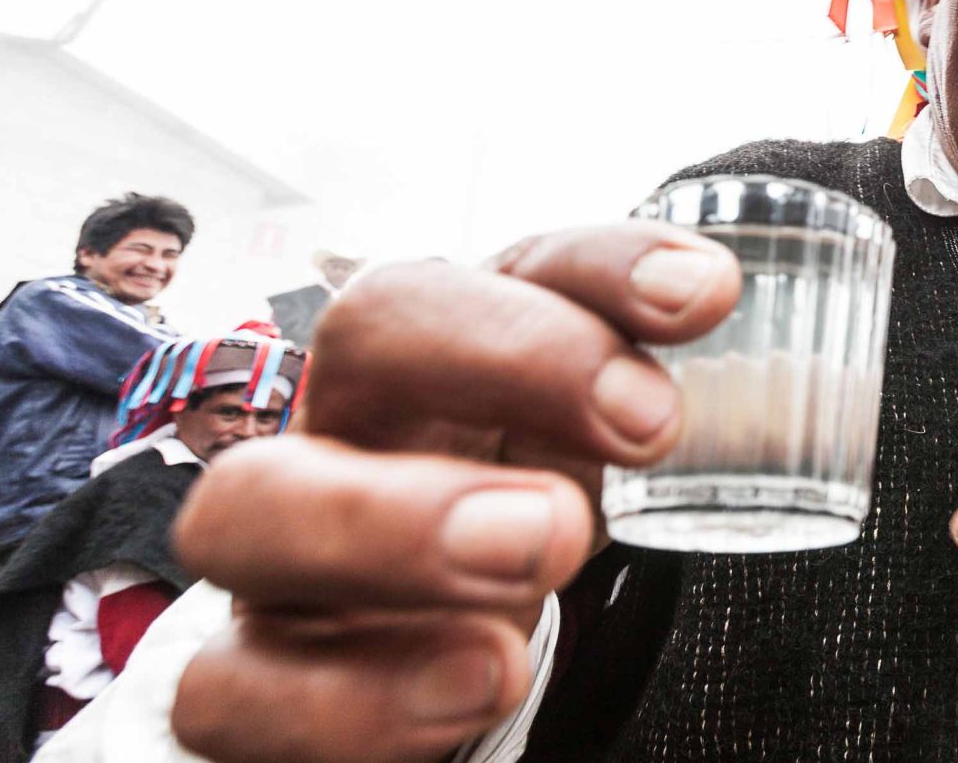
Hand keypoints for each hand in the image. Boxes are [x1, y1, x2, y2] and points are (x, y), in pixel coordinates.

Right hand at [168, 225, 740, 762]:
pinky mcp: (248, 683)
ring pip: (251, 504)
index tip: (705, 294)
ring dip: (402, 523)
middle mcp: (355, 427)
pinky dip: (355, 693)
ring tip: (548, 552)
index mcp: (458, 354)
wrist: (416, 667)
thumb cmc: (519, 524)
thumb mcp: (597, 457)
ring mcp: (279, 555)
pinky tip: (482, 679)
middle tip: (646, 424)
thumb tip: (722, 323)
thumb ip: (647, 406)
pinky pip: (235, 689)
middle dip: (506, 354)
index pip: (515, 264)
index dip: (605, 266)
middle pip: (368, 331)